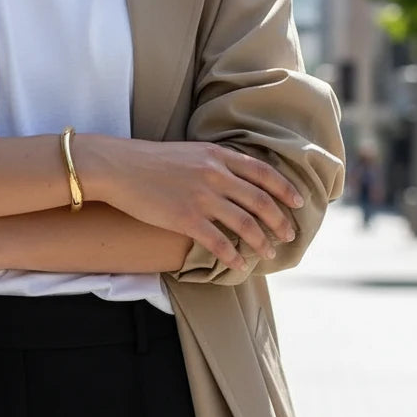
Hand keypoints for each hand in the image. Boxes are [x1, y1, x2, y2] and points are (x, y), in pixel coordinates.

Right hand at [92, 138, 304, 271]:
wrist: (118, 167)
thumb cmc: (149, 160)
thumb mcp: (189, 152)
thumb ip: (214, 162)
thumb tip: (234, 178)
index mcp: (218, 156)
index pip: (263, 173)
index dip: (285, 189)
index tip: (298, 202)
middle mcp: (216, 175)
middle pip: (261, 201)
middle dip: (279, 221)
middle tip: (288, 235)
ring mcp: (202, 197)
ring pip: (245, 223)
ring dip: (261, 241)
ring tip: (268, 252)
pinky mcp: (185, 218)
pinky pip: (217, 241)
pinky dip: (232, 255)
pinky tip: (239, 264)